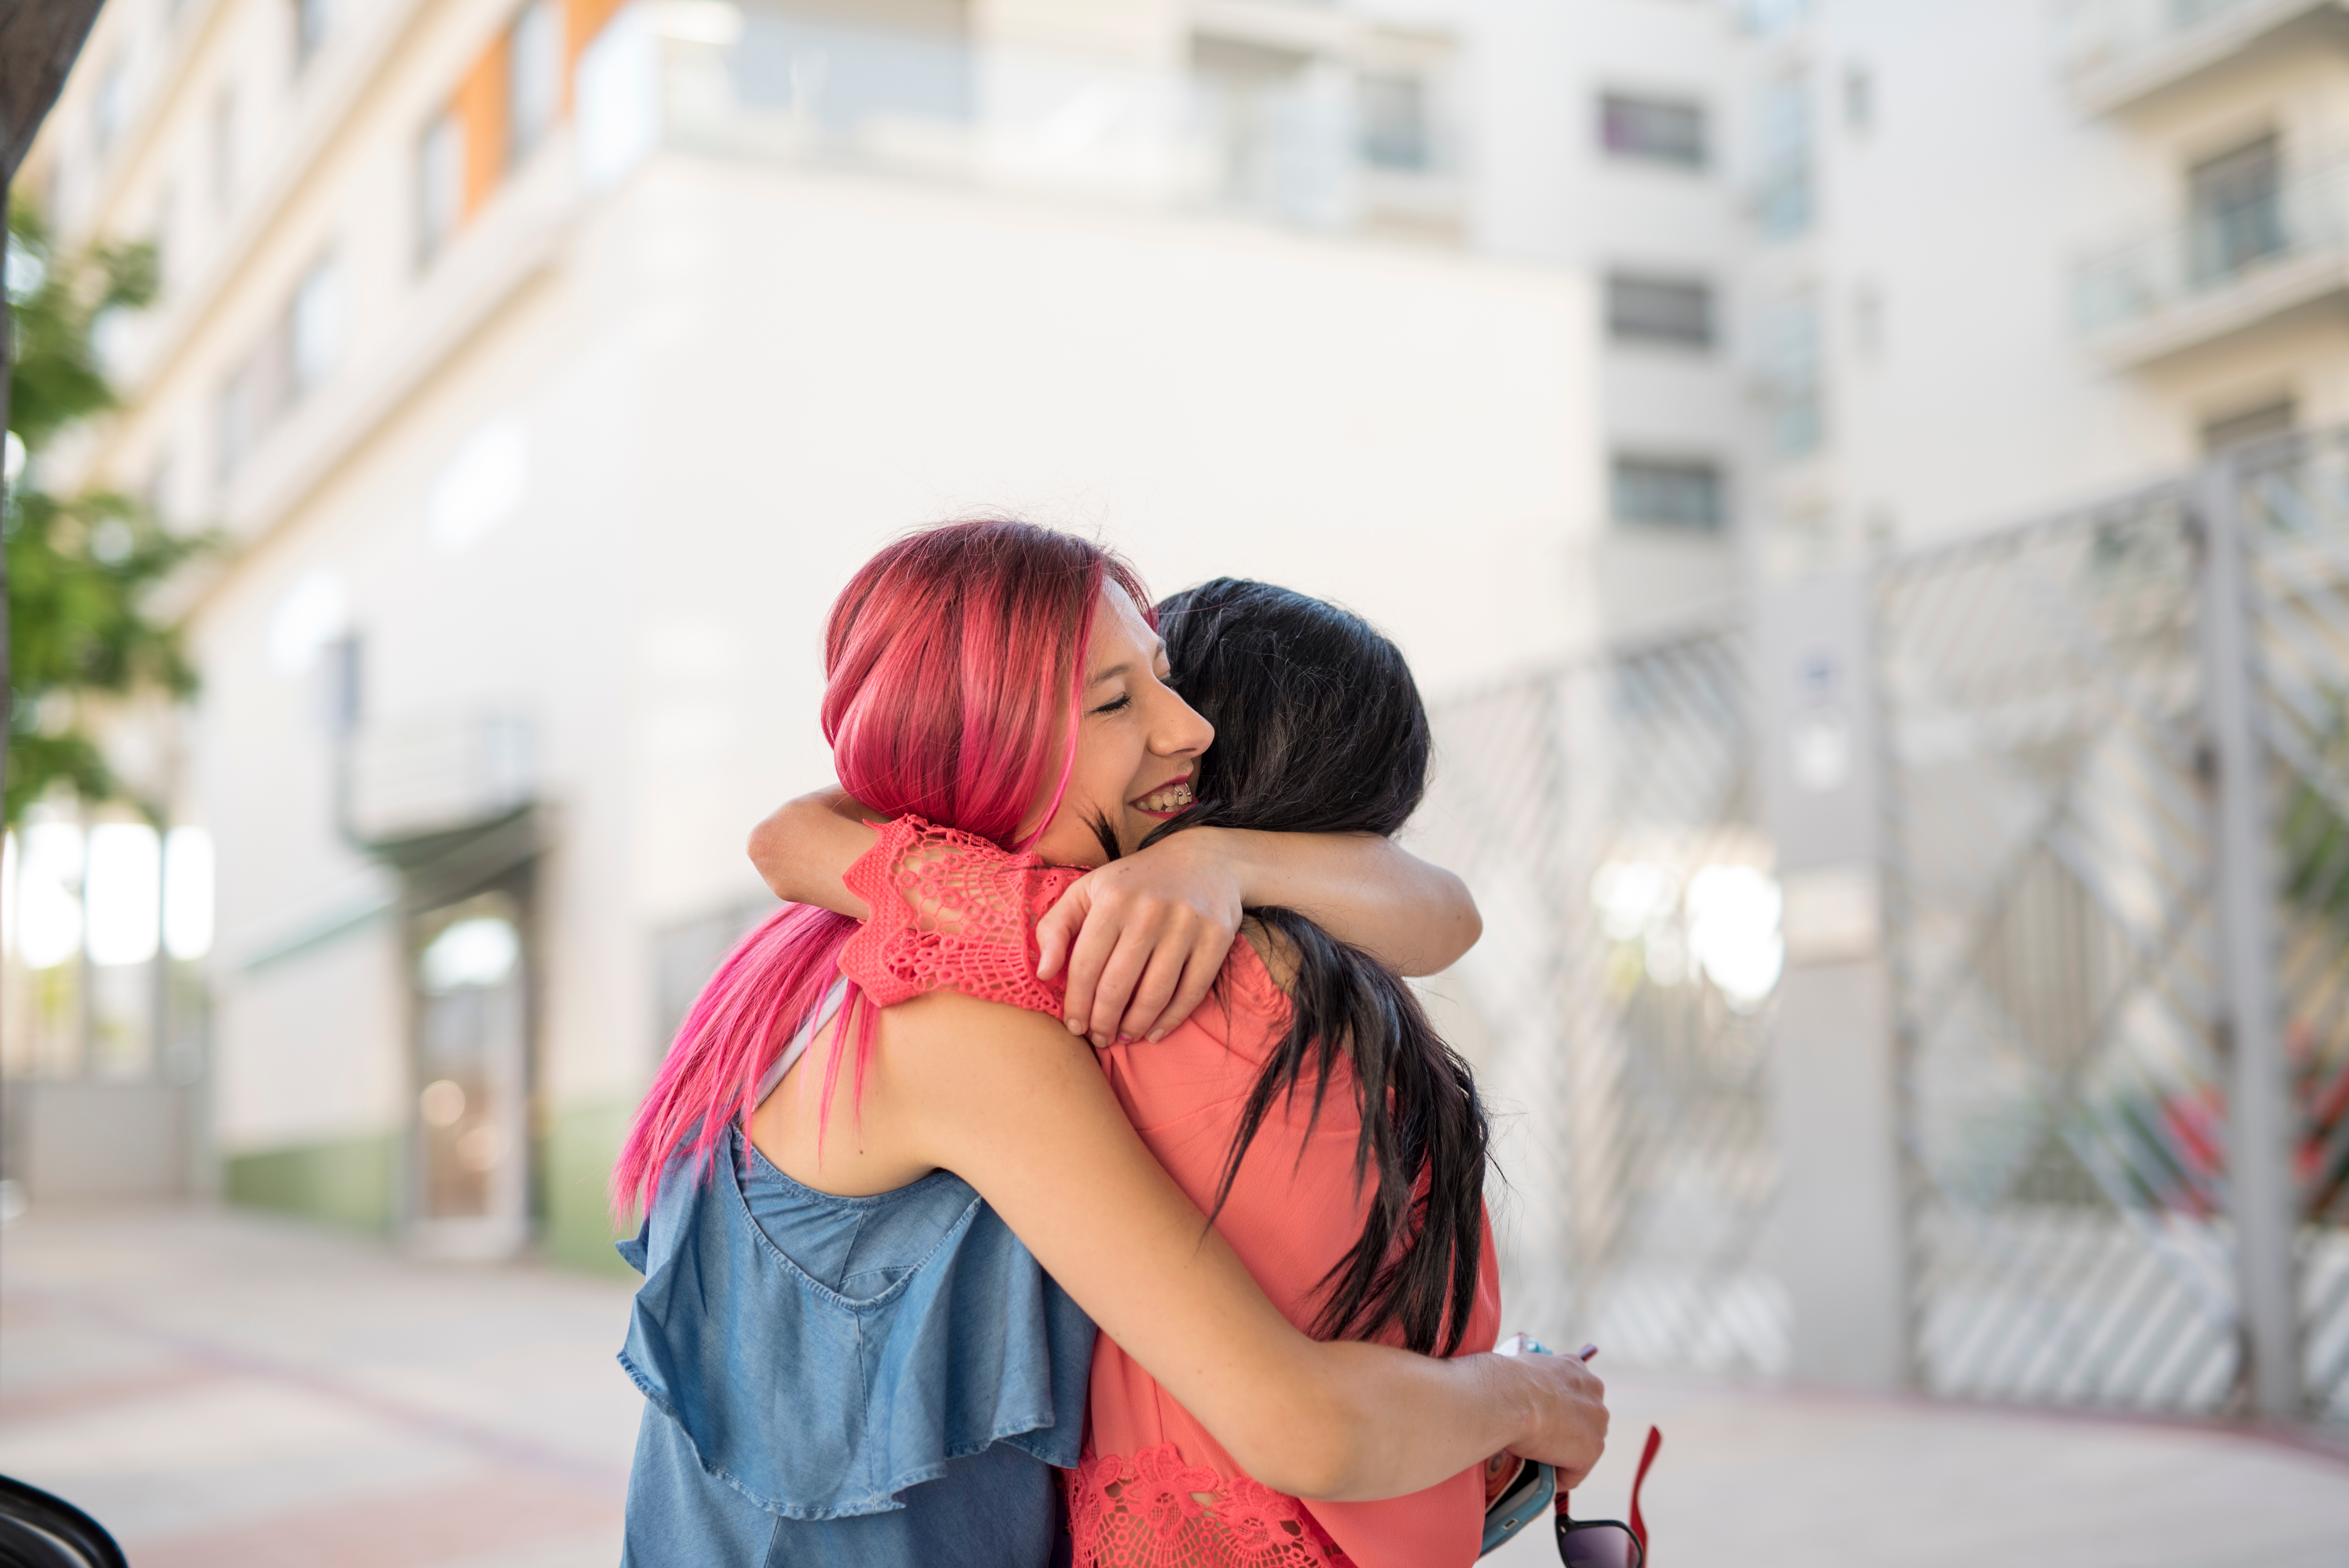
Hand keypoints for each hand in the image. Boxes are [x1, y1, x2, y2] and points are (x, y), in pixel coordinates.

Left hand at [1035, 832, 1243, 1047]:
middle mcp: (1150, 912)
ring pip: (1155, 994)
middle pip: (1118, 986)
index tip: (1074, 1026)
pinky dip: (1171, 1019)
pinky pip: (1191, 991)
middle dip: (1103, 1022)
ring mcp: (1186, 925)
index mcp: (1113, 900)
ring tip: (1123, 1038)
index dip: (1077, 1004)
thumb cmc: (1135, 883)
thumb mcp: (1088, 890)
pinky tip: (1155, 1032)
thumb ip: (1055, 927)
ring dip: (1135, 1026)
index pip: (1086, 966)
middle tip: (1099, 1038)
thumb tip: (1043, 975)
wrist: (1203, 859)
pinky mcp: (1216, 938)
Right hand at [1499, 1347, 1608, 1489]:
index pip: (1573, 1392)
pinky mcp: (1590, 1450)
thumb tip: (1517, 1394)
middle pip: (1583, 1419)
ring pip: (1581, 1445)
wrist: (1509, 1397)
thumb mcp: (1522, 1368)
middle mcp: (1592, 1390)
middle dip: (1566, 1431)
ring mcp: (1595, 1421)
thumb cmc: (1504, 1381)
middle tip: (1539, 1440)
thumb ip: (1532, 1380)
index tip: (1541, 1418)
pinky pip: (1574, 1472)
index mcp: (1574, 1366)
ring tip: (1537, 1462)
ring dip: (1563, 1455)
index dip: (1558, 1408)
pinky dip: (1559, 1477)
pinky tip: (1540, 1476)